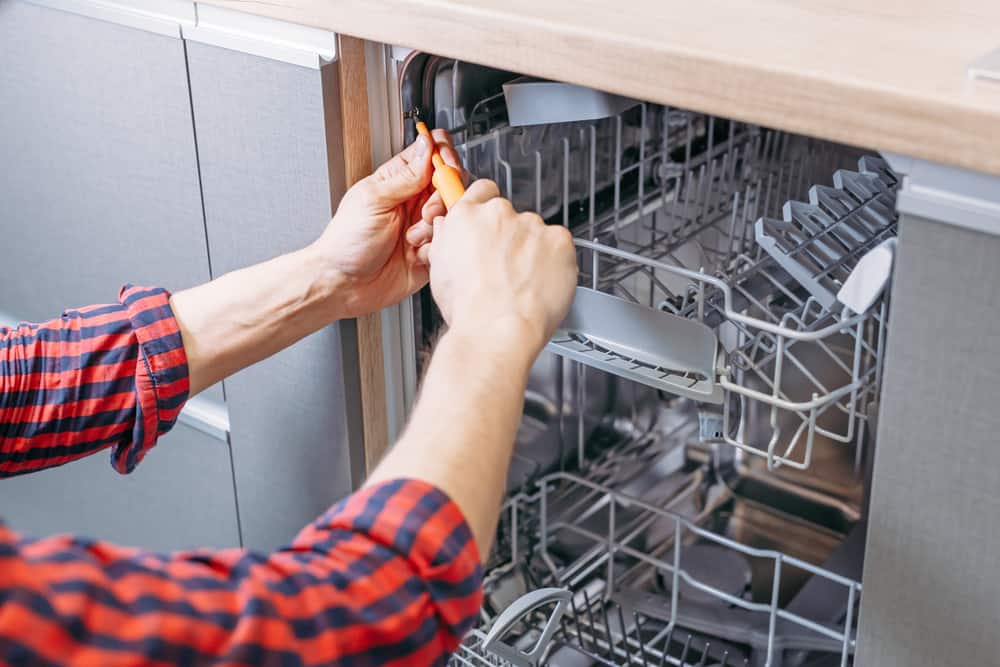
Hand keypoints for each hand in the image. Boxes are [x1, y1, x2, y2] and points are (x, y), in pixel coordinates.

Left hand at [312, 130, 461, 318]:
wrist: (344, 284)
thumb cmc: (347, 242)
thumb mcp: (374, 199)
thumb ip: (406, 175)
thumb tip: (427, 145)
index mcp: (398, 180)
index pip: (432, 153)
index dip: (444, 156)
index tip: (445, 169)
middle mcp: (415, 201)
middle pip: (450, 183)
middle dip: (443, 197)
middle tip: (425, 212)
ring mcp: (424, 226)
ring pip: (453, 214)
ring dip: (435, 226)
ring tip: (413, 238)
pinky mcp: (431, 251)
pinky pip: (449, 242)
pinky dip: (435, 248)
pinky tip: (416, 254)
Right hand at [423, 180, 577, 355]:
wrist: (497, 330)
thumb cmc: (469, 309)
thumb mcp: (439, 270)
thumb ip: (448, 239)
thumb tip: (450, 229)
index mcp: (467, 217)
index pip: (482, 191)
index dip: (487, 207)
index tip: (491, 222)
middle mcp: (499, 214)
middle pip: (510, 216)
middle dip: (510, 237)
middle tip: (505, 268)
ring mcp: (532, 225)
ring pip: (536, 233)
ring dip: (533, 250)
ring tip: (522, 283)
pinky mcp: (559, 240)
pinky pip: (559, 245)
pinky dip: (555, 260)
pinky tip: (541, 282)